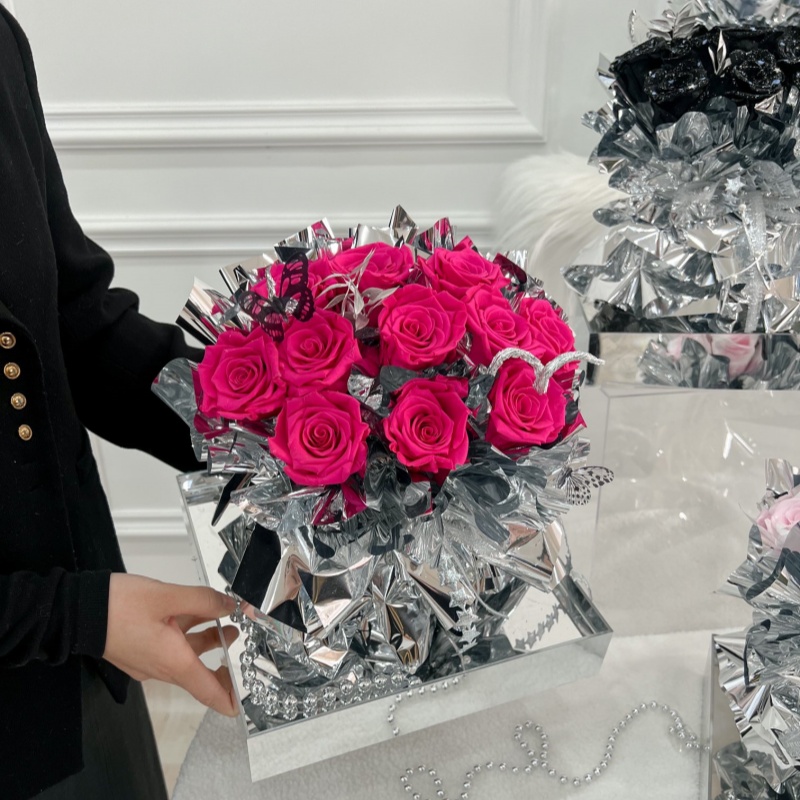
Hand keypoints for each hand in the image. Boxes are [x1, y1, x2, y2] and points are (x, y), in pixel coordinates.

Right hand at [104, 573, 239, 716]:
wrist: (75, 611)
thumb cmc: (117, 607)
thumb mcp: (167, 597)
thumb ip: (203, 600)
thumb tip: (228, 605)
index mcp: (172, 661)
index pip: (207, 691)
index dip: (229, 697)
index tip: (244, 701)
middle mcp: (160, 667)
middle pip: (199, 675)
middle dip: (223, 663)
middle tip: (242, 649)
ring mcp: (148, 660)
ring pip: (186, 656)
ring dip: (208, 642)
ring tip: (228, 623)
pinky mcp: (139, 649)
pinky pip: (171, 647)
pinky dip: (188, 635)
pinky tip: (197, 614)